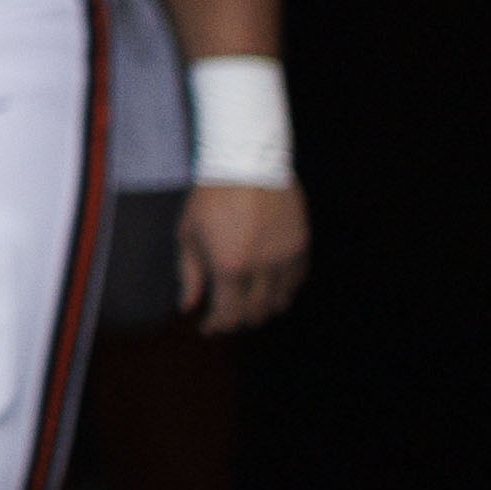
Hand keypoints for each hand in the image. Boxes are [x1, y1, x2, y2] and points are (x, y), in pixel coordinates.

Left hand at [180, 179, 308, 331]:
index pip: (229, 314)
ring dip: (262, 308)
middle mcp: (263, 268)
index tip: (208, 327)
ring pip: (280, 302)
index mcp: (230, 266)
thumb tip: (188, 306)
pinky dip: (282, 289)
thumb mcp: (189, 233)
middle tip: (225, 316)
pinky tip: (268, 285)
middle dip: (238, 320)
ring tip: (246, 302)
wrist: (247, 162)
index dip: (217, 326)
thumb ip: (189, 273)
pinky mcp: (302, 247)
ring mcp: (286, 258)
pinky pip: (296, 281)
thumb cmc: (211, 197)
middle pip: (256, 313)